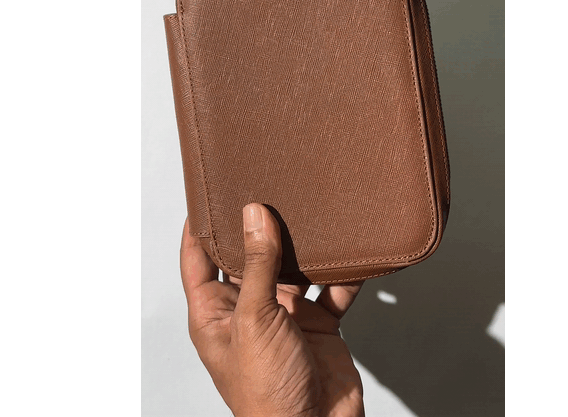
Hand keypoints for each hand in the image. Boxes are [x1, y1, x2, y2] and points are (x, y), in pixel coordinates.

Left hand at [180, 203, 364, 416]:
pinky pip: (330, 289)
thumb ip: (257, 266)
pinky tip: (350, 251)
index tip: (207, 194)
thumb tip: (254, 215)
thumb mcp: (254, 320)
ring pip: (292, 269)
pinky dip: (341, 273)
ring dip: (303, 248)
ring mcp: (285, 317)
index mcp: (216, 313)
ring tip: (310, 212)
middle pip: (250, 258)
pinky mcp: (317, 323)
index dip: (199, 228)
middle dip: (260, 229)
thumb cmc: (267, 393)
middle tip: (268, 191)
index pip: (198, 261)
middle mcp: (249, 310)